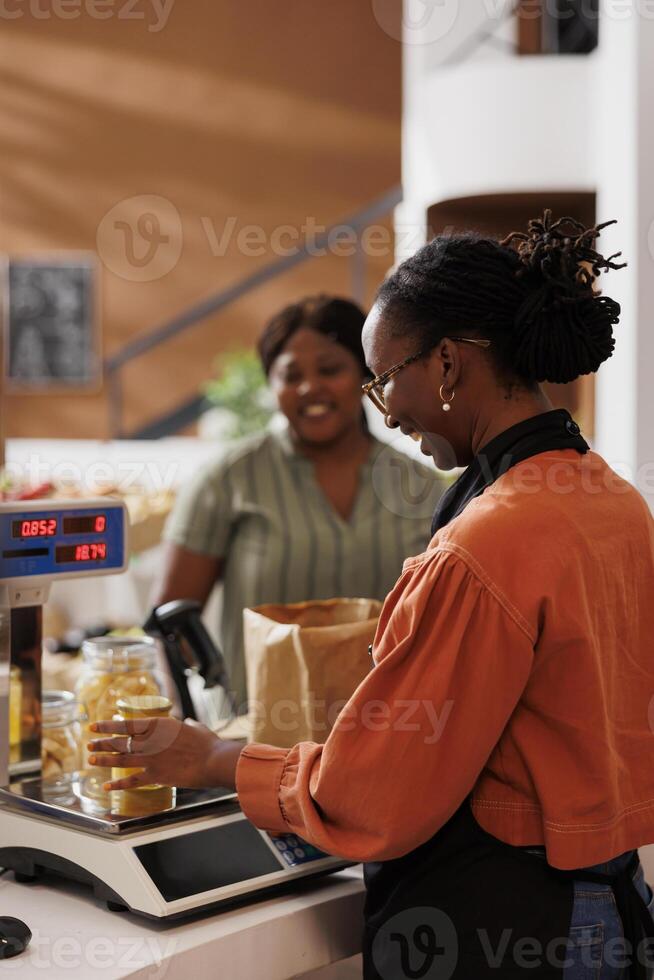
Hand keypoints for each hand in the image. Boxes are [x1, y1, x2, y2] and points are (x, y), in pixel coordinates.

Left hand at [87, 717, 243, 792]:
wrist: (213, 760)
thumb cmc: (207, 743)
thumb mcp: (195, 727)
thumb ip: (187, 725)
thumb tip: (188, 723)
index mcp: (158, 725)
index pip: (125, 724)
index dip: (107, 726)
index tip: (95, 726)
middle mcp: (150, 741)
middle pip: (119, 742)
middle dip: (102, 743)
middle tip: (90, 744)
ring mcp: (151, 759)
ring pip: (120, 760)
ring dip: (104, 760)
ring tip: (91, 760)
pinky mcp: (155, 776)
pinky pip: (132, 781)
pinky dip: (118, 785)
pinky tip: (107, 786)